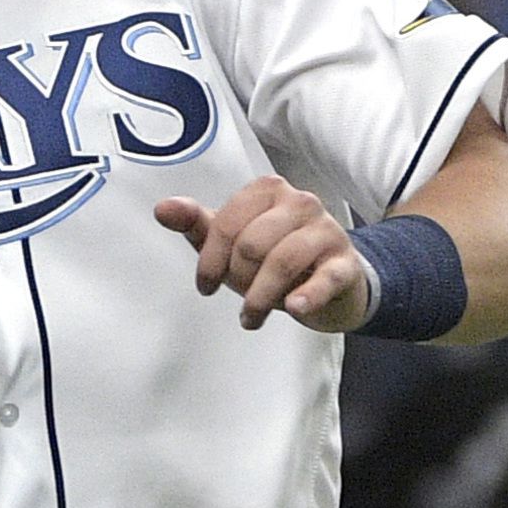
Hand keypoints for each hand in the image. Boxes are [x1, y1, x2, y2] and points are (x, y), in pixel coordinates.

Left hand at [153, 176, 371, 330]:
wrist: (332, 281)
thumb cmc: (276, 257)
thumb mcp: (232, 241)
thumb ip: (197, 224)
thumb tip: (162, 209)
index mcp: (268, 190)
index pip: (225, 225)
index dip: (209, 262)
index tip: (206, 287)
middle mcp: (300, 202)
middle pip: (251, 245)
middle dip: (238, 280)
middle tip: (241, 298)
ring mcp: (326, 231)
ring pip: (282, 262)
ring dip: (260, 298)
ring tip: (252, 317)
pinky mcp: (345, 263)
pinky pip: (325, 278)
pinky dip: (307, 295)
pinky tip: (294, 307)